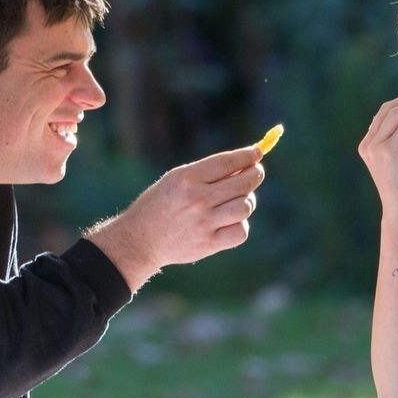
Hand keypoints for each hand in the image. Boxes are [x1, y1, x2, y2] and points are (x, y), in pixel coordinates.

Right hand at [86, 145, 265, 291]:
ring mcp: (204, 222)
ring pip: (246, 206)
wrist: (140, 239)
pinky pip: (240, 231)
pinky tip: (230, 221)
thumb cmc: (160, 204)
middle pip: (244, 182)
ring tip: (238, 199)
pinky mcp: (209, 243)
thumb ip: (207, 172)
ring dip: (247, 200)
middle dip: (255, 174)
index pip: (228, 161)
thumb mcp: (176, 179)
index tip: (256, 154)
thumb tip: (244, 164)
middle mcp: (198, 198)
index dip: (248, 156)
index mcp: (187, 178)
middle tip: (255, 173)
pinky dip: (240, 225)